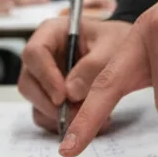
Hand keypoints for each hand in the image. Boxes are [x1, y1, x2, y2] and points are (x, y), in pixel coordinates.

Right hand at [18, 17, 131, 134]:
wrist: (129, 54)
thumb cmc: (118, 42)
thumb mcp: (112, 48)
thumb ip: (92, 67)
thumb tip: (70, 94)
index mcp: (51, 33)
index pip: (34, 53)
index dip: (45, 76)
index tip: (62, 96)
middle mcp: (42, 56)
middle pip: (28, 82)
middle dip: (49, 103)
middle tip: (77, 114)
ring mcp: (44, 79)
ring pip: (36, 103)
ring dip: (59, 117)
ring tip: (90, 117)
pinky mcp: (51, 98)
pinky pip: (46, 116)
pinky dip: (64, 124)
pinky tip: (89, 119)